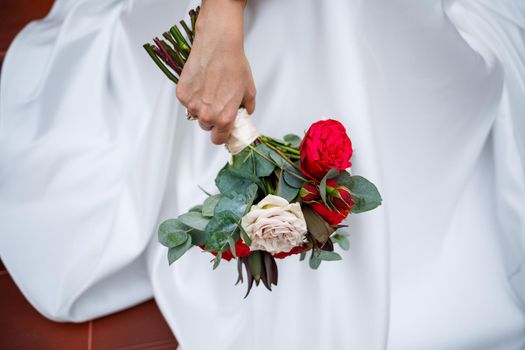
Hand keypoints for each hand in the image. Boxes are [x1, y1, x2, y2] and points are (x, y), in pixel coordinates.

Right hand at [176, 0, 255, 144]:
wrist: (218, 45)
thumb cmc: (233, 64)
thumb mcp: (249, 90)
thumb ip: (247, 108)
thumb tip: (244, 113)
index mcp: (224, 118)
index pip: (219, 139)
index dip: (222, 134)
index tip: (223, 129)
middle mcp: (206, 114)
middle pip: (207, 126)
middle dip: (213, 118)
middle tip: (218, 102)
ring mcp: (191, 105)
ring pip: (195, 114)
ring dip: (201, 107)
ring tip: (209, 89)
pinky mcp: (182, 94)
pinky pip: (187, 102)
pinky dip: (193, 96)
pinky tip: (201, 83)